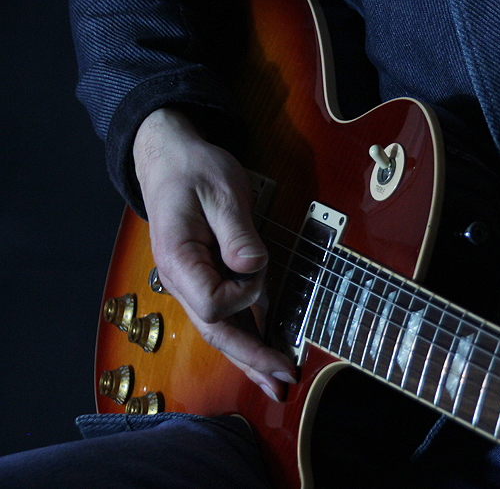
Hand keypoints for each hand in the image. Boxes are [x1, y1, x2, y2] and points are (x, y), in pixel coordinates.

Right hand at [134, 108, 295, 400]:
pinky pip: (228, 316)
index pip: (214, 302)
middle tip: (284, 379)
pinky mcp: (208, 279)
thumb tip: (250, 265)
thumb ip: (236, 231)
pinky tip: (264, 355)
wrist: (170, 160)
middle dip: (252, 358)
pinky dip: (248, 336)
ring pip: (222, 331)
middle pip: (217, 332)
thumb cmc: (193, 171)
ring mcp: (193, 283)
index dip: (245, 293)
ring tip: (277, 383)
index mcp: (178, 260)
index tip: (255, 263)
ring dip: (250, 358)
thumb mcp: (221, 191)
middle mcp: (181, 281)